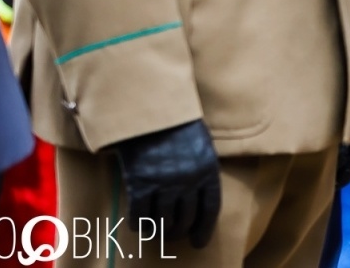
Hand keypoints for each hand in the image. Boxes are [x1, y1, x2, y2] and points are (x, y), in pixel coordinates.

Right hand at [113, 119, 219, 249]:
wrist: (150, 107)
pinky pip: (140, 215)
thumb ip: (201, 167)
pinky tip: (139, 224)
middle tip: (173, 234)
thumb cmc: (176, 122)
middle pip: (185, 218)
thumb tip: (197, 195)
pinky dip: (139, 224)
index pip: (210, 209)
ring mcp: (165, 183)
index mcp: (208, 168)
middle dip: (180, 230)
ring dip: (160, 230)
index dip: (204, 229)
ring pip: (163, 221)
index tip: (199, 242)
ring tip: (157, 232)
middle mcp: (189, 180)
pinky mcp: (140, 184)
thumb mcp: (200, 142)